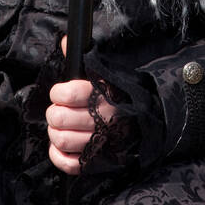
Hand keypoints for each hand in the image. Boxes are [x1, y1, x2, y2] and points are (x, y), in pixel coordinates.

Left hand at [46, 35, 117, 175]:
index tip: (61, 93)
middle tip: (60, 110)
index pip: (66, 95)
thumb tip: (65, 40)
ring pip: (61, 140)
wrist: (151, 119)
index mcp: (103, 96)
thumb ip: (83, 58)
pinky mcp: (98, 161)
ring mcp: (100, 143)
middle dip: (54, 113)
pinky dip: (58, 156)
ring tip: (60, 127)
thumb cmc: (124, 94)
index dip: (57, 93)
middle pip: (58, 119)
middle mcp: (102, 120)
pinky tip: (60, 146)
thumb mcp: (107, 73)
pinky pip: (69, 164)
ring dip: (54, 133)